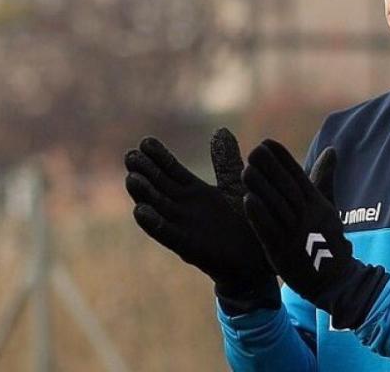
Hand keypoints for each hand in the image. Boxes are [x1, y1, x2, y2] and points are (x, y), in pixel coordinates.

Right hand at [125, 128, 278, 311]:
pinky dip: (154, 223)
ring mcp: (184, 227)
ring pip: (158, 208)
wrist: (258, 260)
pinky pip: (167, 234)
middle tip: (131, 155)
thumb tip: (220, 130)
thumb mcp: (234, 186)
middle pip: (159, 186)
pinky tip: (140, 211)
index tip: (145, 141)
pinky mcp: (189, 247)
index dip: (158, 156)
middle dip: (145, 171)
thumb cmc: (245, 223)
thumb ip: (224, 161)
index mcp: (194, 192)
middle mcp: (184, 208)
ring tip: (131, 179)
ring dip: (144, 195)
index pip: (171, 170)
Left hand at [242, 140, 387, 327]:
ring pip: (278, 207)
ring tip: (246, 170)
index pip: (299, 176)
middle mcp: (308, 216)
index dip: (283, 159)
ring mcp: (296, 234)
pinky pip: (270, 232)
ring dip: (262, 188)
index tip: (268, 142)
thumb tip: (330, 150)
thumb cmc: (328, 240)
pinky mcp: (283, 252)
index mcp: (317, 204)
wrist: (335, 281)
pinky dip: (259, 216)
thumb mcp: (328, 207)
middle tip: (254, 151)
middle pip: (288, 188)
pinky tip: (247, 200)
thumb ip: (324, 178)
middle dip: (271, 168)